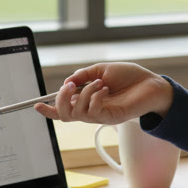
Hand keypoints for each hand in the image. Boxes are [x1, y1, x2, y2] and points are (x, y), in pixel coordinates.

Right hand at [33, 62, 172, 124]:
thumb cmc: (129, 77)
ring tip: (99, 83)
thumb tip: (67, 82)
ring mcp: (100, 115)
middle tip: (70, 86)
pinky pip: (93, 112)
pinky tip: (105, 89)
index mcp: (86, 99)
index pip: (63, 109)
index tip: (36, 105)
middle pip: (64, 115)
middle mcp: (91, 109)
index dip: (48, 109)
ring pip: (77, 113)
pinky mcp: (111, 117)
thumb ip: (83, 75)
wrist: (151, 83)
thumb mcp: (101, 70)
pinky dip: (95, 97)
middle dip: (60, 99)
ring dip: (84, 94)